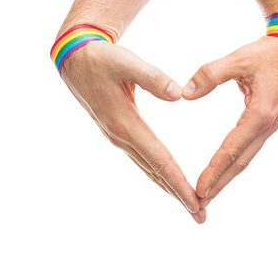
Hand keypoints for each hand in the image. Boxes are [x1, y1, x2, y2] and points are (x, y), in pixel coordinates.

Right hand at [60, 40, 205, 222]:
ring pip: (149, 169)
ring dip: (169, 187)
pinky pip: (143, 160)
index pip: (159, 160)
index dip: (178, 182)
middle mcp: (122, 137)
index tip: (195, 202)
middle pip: (156, 172)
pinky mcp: (120, 133)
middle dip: (178, 195)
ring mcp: (119, 137)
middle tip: (200, 216)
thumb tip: (179, 95)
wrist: (76, 61)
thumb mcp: (126, 63)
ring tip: (190, 205)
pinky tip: (168, 179)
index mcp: (126, 124)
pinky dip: (159, 174)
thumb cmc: (102, 60)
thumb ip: (153, 78)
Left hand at [182, 36, 277, 208]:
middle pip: (241, 162)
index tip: (199, 189)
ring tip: (211, 193)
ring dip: (228, 176)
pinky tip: (226, 168)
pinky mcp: (269, 121)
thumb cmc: (268, 52)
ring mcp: (270, 125)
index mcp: (260, 113)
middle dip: (220, 184)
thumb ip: (209, 75)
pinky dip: (236, 162)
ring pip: (247, 157)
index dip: (214, 171)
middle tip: (201, 203)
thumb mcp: (238, 59)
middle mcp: (267, 125)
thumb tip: (184, 94)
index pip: (232, 149)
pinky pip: (250, 147)